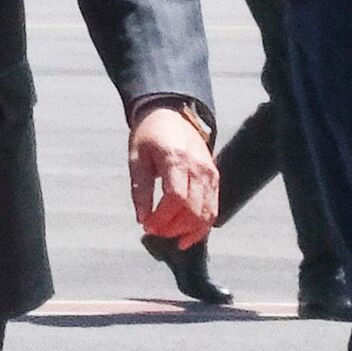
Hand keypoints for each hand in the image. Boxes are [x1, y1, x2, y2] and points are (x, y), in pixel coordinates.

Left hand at [129, 103, 218, 243]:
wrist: (171, 113)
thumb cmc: (150, 135)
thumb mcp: (136, 159)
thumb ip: (140, 190)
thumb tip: (142, 219)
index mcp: (176, 159)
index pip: (176, 198)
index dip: (162, 218)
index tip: (147, 226)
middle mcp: (199, 168)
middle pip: (193, 209)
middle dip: (173, 227)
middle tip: (155, 231)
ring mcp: (210, 174)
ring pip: (208, 213)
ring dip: (189, 231)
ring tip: (170, 237)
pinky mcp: (215, 178)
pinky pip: (214, 209)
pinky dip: (202, 226)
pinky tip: (187, 236)